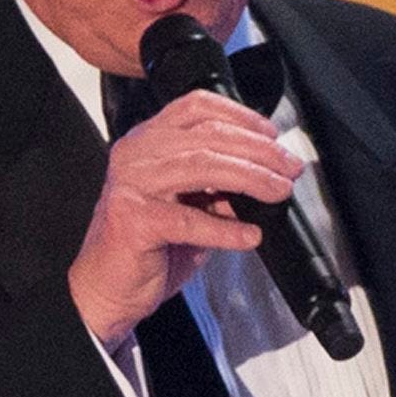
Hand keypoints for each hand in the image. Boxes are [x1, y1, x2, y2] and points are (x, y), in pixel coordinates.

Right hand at [68, 90, 302, 346]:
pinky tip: (250, 236)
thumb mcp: (188, 205)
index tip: (272, 135)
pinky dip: (226, 229)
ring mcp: (131, 185)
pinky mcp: (133, 220)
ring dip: (250, 178)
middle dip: (258, 150)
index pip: (196, 108)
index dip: (240, 116)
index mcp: (146, 141)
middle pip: (207, 136)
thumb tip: (266, 176)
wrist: (106, 289)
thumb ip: (218, 186)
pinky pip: (190, 220)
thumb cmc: (146, 247)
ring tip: (278, 191)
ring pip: (202, 166)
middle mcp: (135, 154)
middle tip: (289, 168)